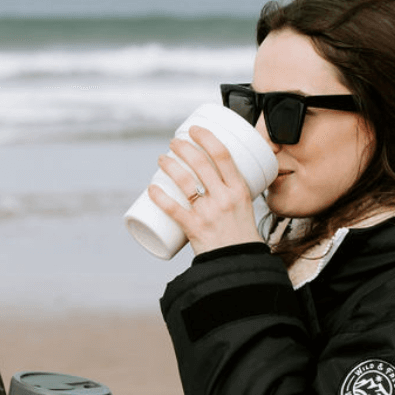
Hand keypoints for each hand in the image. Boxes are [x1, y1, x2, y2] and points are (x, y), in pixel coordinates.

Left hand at [148, 125, 263, 254]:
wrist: (238, 264)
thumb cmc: (241, 236)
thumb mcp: (243, 208)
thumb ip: (230, 192)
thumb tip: (213, 177)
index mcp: (239, 190)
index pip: (222, 155)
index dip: (206, 137)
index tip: (194, 129)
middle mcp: (224, 198)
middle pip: (200, 163)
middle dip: (183, 147)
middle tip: (173, 142)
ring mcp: (209, 213)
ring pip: (185, 182)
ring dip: (169, 165)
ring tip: (161, 159)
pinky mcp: (195, 228)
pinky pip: (173, 210)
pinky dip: (159, 197)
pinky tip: (151, 188)